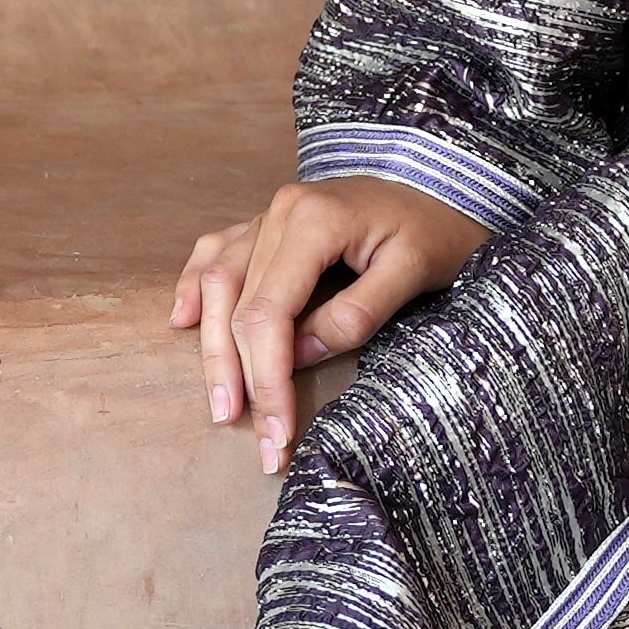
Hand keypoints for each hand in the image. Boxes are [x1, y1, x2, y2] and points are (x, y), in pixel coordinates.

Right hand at [172, 173, 486, 473]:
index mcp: (313, 220)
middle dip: (241, 379)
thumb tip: (298, 354)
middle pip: (237, 306)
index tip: (279, 431)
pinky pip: (218, 252)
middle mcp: (280, 212)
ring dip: (212, 348)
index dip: (268, 378)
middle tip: (259, 442)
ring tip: (221, 404)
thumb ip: (356, 313)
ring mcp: (270, 215)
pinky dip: (196, 286)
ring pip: (218, 284)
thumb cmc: (437, 228)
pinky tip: (183, 320)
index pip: (269, 313)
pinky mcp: (270, 223)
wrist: (445, 186)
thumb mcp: (413, 271)